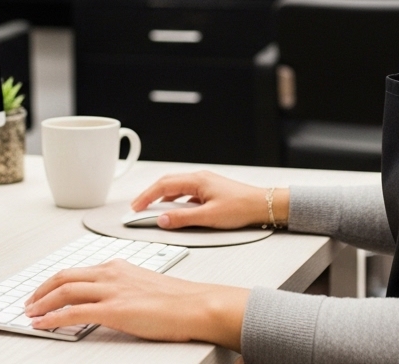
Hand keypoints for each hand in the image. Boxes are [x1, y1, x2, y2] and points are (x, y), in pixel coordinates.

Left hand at [25, 259, 249, 348]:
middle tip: (30, 302)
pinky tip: (42, 324)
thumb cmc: (178, 300)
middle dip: (41, 290)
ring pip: (64, 291)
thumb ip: (123, 288)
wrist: (196, 305)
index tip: (44, 291)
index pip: (77, 271)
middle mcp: (111, 273)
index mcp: (118, 267)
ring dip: (42, 303)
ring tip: (30, 313)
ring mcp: (111, 290)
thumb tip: (109, 301)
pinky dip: (52, 318)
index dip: (55, 282)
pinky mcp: (113, 310)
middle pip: (64, 276)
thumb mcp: (144, 285)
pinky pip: (73, 312)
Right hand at [131, 171, 287, 229]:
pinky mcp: (210, 190)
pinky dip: (175, 200)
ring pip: (177, 187)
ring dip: (163, 197)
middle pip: (167, 183)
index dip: (147, 196)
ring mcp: (205, 183)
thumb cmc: (241, 207)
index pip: (164, 185)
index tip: (135, 207)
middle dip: (151, 195)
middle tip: (138, 207)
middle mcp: (200, 178)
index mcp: (197, 180)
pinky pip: (186, 193)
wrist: (262, 205)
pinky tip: (176, 210)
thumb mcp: (208, 217)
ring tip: (152, 209)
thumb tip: (162, 220)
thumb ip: (183, 219)